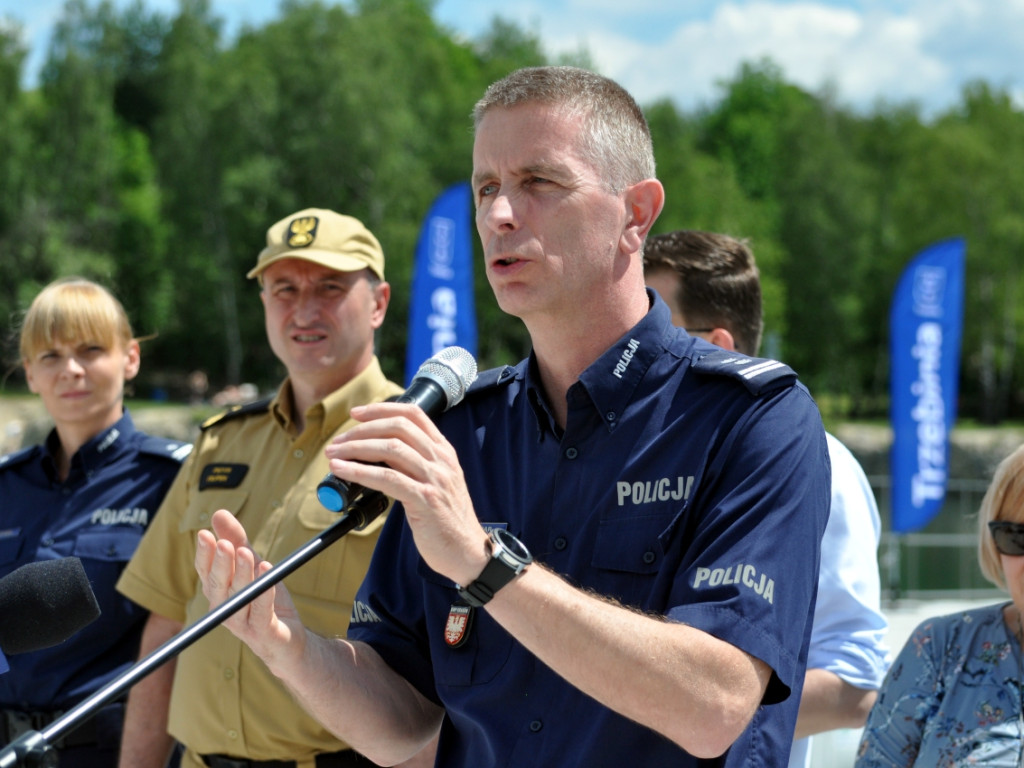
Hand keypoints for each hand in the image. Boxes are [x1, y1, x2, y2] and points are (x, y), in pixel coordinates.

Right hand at [195, 509, 304, 669]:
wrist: (287, 640)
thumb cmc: (265, 600)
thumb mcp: (253, 565)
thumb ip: (237, 540)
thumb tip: (218, 513)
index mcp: (219, 592)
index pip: (205, 572)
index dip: (204, 554)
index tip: (204, 534)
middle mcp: (225, 609)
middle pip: (218, 585)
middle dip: (220, 563)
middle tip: (223, 543)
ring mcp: (243, 624)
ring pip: (239, 597)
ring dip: (242, 574)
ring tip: (247, 553)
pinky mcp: (264, 632)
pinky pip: (262, 611)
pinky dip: (264, 592)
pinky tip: (267, 571)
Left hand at [324, 402, 489, 585]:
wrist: (468, 552)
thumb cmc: (447, 521)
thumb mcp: (437, 483)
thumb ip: (415, 465)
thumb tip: (376, 456)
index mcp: (444, 452)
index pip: (413, 414)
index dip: (381, 409)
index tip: (356, 413)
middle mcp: (441, 460)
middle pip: (398, 427)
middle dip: (361, 430)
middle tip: (337, 442)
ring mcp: (434, 479)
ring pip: (391, 449)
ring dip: (355, 448)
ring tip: (334, 455)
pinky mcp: (425, 500)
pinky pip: (387, 478)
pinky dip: (359, 471)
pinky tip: (343, 471)